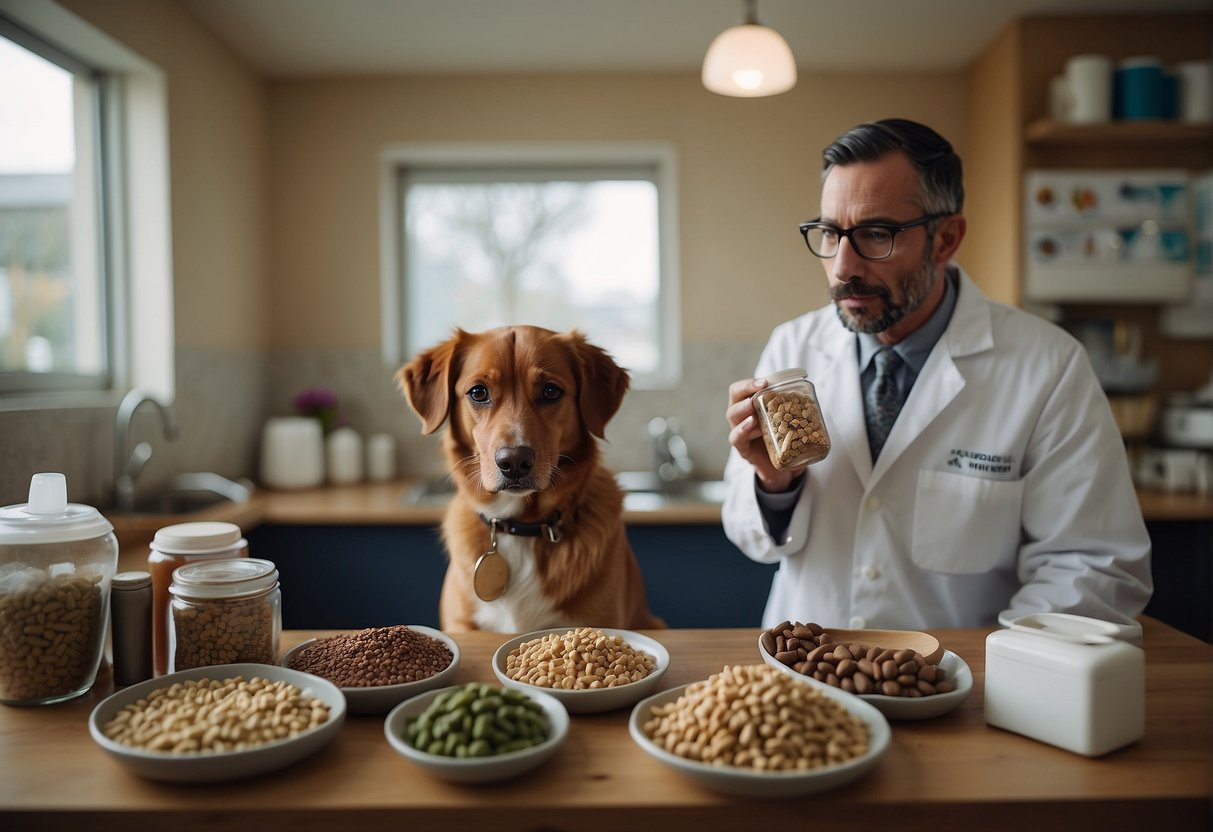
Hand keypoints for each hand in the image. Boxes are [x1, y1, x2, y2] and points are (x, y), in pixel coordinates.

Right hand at [726, 377, 797, 492]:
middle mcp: (741, 415)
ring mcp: (740, 430)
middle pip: (734, 397)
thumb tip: (810, 392)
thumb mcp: (789, 421)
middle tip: (760, 389)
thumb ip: (793, 407)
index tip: (765, 382)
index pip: (742, 388)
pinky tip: (753, 426)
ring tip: (754, 406)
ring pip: (732, 415)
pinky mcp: (742, 448)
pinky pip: (736, 437)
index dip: (750, 383)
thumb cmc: (783, 438)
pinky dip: (742, 430)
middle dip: (746, 390)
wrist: (781, 468)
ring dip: (744, 408)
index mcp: (751, 404)